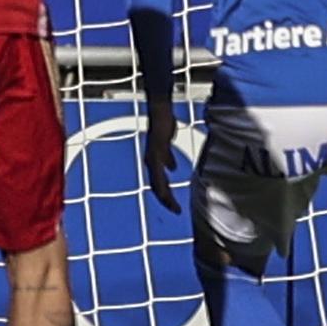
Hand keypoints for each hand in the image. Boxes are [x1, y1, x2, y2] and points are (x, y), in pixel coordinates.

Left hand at [144, 97, 179, 212]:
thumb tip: (172, 167)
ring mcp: (153, 158)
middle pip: (157, 187)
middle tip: (176, 210)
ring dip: (165, 195)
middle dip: (166, 200)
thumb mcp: (166, 147)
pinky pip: (159, 170)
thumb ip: (167, 158)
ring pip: (157, 182)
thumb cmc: (163, 129)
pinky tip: (167, 188)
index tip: (175, 207)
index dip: (166, 196)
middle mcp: (151, 162)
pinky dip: (162, 181)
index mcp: (154, 163)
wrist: (160, 115)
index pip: (159, 184)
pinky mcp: (156, 152)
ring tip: (173, 205)